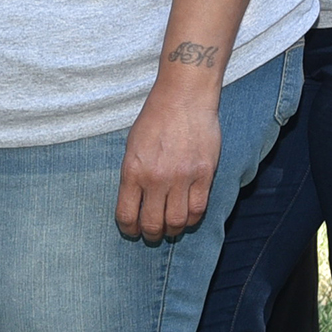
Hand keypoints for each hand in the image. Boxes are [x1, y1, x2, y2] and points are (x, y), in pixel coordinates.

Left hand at [118, 71, 227, 242]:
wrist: (184, 97)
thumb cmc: (155, 117)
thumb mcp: (132, 146)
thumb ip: (133, 175)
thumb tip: (135, 203)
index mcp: (132, 171)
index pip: (127, 215)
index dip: (129, 229)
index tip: (133, 230)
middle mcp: (156, 178)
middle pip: (153, 224)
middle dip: (151, 235)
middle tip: (153, 234)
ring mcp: (182, 178)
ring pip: (177, 222)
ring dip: (173, 230)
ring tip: (172, 228)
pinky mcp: (204, 175)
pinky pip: (198, 209)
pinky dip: (192, 219)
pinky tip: (189, 217)